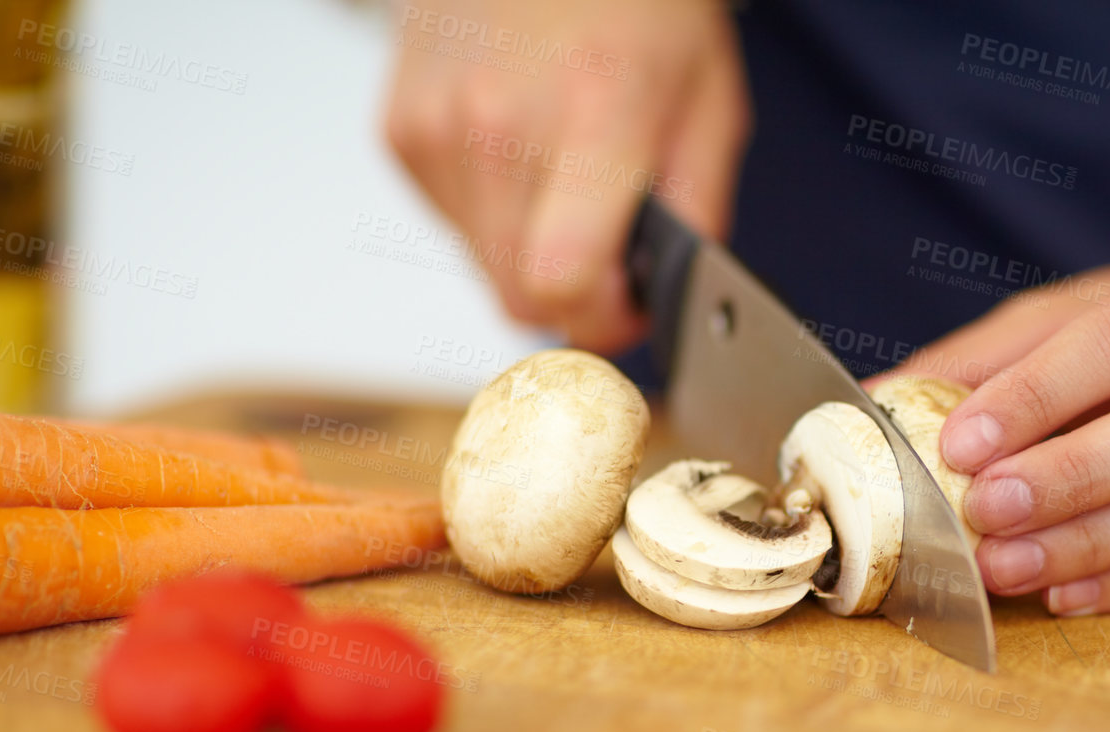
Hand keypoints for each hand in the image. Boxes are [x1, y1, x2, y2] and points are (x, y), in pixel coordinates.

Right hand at [383, 0, 748, 351]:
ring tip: (565, 180)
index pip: (562, 282)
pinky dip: (491, 212)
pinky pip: (452, 223)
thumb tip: (668, 299)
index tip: (630, 307)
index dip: (603, 321)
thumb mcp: (710, 104)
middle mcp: (497, 124)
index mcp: (592, 116)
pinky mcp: (399, 131)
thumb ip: (697, 214)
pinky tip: (521, 152)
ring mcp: (436, 128)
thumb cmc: (636, 3)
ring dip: (530, 252)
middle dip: (574, 296)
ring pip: (482, 267)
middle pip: (519, 296)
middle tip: (611, 253)